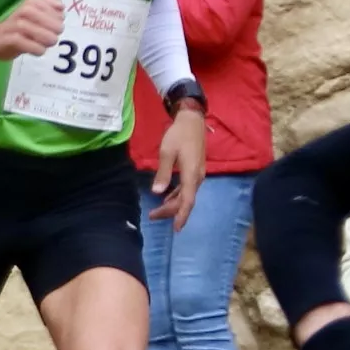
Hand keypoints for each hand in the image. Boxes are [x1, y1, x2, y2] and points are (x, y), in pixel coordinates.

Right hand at [0, 0, 67, 64]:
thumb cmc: (17, 27)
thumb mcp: (33, 14)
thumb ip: (48, 7)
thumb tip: (61, 5)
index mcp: (30, 3)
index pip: (52, 6)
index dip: (58, 17)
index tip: (57, 24)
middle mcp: (23, 11)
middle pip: (46, 19)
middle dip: (54, 29)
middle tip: (54, 36)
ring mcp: (15, 25)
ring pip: (37, 31)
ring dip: (47, 39)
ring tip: (48, 44)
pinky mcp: (10, 39)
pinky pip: (26, 43)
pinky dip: (36, 48)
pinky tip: (39, 51)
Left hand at [150, 104, 208, 230]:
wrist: (193, 120)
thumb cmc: (179, 134)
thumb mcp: (167, 151)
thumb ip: (163, 172)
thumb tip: (157, 192)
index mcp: (191, 174)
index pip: (187, 200)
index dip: (181, 215)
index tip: (176, 228)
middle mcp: (197, 178)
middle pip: (185, 200)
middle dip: (170, 211)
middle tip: (152, 216)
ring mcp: (197, 174)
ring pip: (186, 195)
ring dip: (173, 204)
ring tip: (157, 211)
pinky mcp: (195, 171)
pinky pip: (187, 189)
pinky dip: (177, 196)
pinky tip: (167, 198)